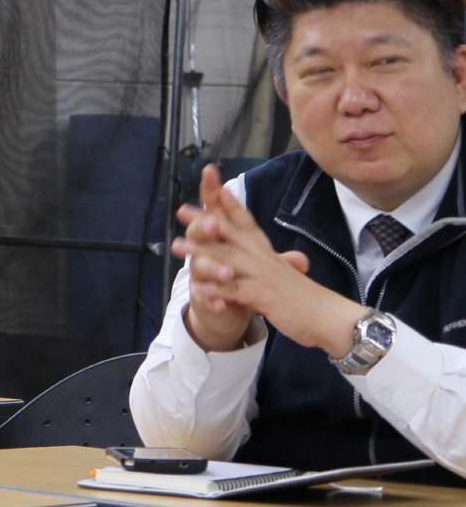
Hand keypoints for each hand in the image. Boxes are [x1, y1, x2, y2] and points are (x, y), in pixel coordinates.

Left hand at [175, 164, 360, 356]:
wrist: (330, 318)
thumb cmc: (307, 298)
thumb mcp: (287, 273)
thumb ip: (273, 262)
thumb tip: (267, 254)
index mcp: (268, 252)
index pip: (248, 223)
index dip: (231, 205)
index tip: (215, 187)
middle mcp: (264, 259)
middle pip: (231, 234)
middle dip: (204, 221)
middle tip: (181, 210)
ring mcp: (261, 276)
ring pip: (225, 260)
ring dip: (199, 252)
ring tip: (176, 246)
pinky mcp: (261, 297)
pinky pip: (232, 291)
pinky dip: (213, 289)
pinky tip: (195, 287)